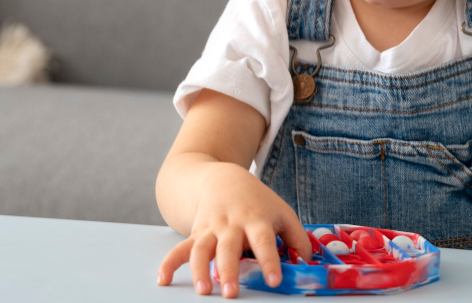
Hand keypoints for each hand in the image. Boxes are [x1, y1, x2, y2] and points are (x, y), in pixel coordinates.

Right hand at [157, 161, 311, 297]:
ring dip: (200, 269)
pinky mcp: (195, 233)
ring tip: (204, 290)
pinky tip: (163, 279)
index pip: (263, 240)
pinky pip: (180, 248)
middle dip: (229, 270)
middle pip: (229, 247)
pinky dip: (169, 263)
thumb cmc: (258, 202)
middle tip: (231, 292)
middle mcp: (231, 224)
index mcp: (256, 219)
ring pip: (202, 249)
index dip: (269, 260)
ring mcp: (210, 229)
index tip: (274, 279)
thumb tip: (308, 263)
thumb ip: (297, 238)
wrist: (223, 179)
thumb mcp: (282, 213)